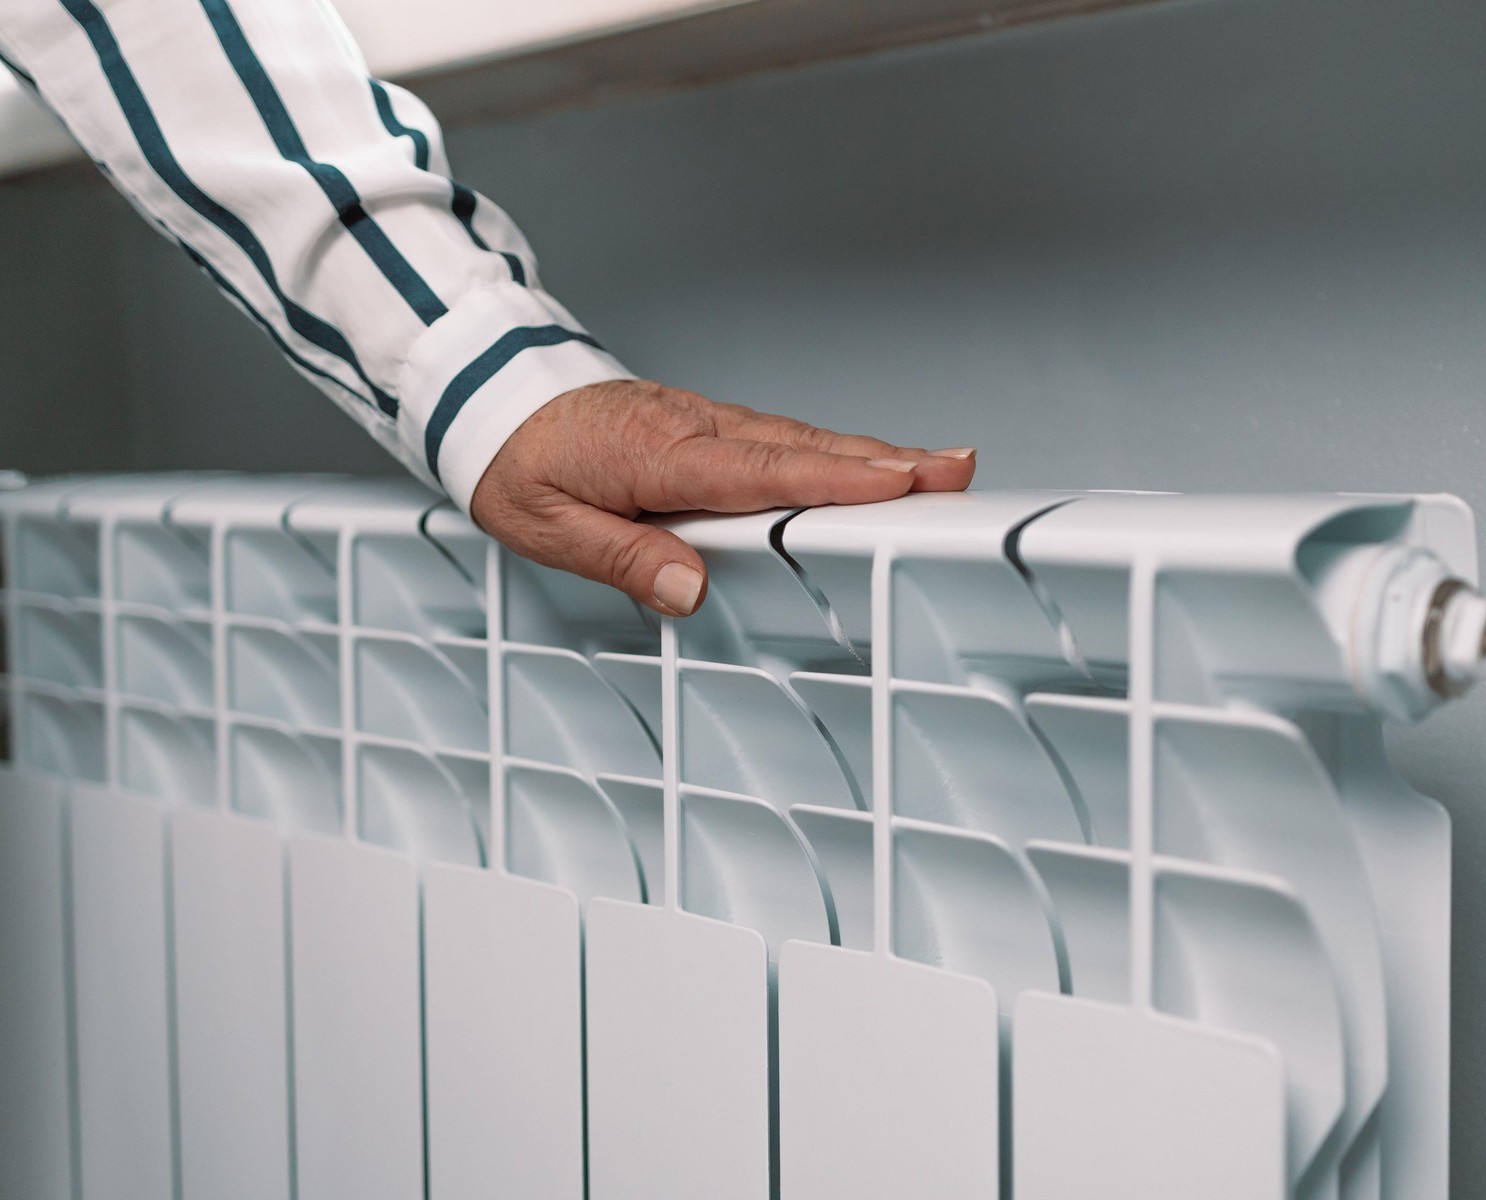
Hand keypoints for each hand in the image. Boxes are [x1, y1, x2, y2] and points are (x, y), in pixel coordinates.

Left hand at [470, 379, 976, 615]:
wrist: (489, 396)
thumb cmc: (516, 463)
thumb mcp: (542, 525)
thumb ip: (620, 557)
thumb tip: (690, 590)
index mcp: (658, 456)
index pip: (762, 472)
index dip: (835, 480)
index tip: (900, 482)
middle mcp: (694, 429)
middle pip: (803, 448)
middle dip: (884, 461)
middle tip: (957, 469)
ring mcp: (705, 420)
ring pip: (800, 440)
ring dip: (871, 455)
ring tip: (938, 469)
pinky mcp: (706, 423)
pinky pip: (781, 438)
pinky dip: (833, 452)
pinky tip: (868, 465)